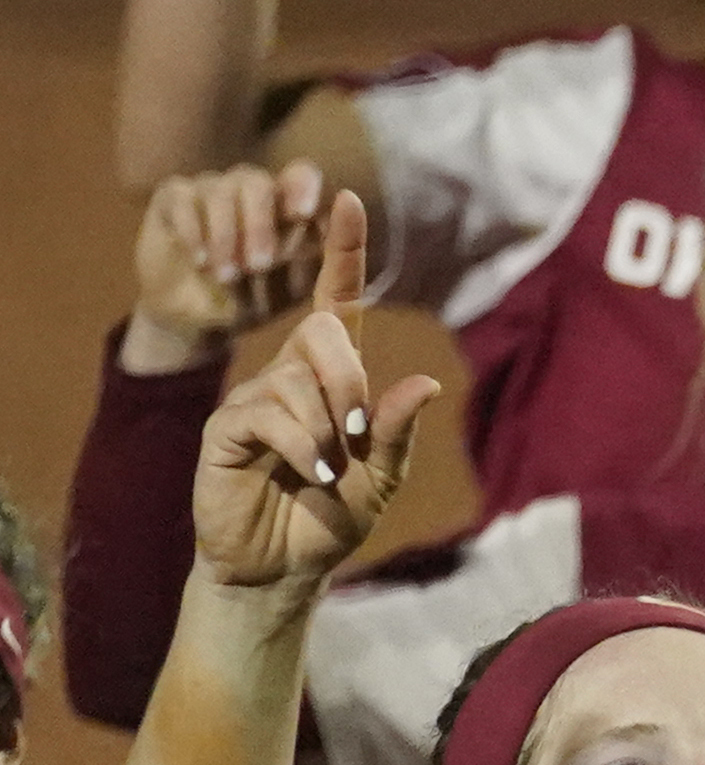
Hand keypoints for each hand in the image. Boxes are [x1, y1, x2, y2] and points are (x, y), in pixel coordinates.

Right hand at [130, 162, 339, 373]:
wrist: (202, 317)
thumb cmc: (258, 296)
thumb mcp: (294, 284)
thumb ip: (317, 255)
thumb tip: (335, 230)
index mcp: (286, 204)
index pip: (300, 175)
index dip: (301, 186)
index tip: (301, 213)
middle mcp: (248, 188)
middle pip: (256, 183)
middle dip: (259, 225)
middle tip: (259, 266)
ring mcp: (209, 188)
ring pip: (219, 192)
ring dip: (225, 237)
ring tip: (228, 277)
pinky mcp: (173, 198)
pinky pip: (182, 200)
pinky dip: (193, 232)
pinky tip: (200, 262)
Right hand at [190, 192, 436, 592]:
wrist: (281, 566)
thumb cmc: (328, 518)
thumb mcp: (379, 479)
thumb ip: (396, 431)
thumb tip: (421, 382)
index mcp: (328, 377)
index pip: (333, 301)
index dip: (340, 252)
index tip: (347, 198)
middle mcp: (288, 374)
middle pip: (323, 335)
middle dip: (350, 385)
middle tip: (354, 441)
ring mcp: (251, 396)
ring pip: (297, 380)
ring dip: (325, 432)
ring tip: (322, 472)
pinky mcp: (223, 424)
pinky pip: (266, 411)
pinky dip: (298, 445)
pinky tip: (305, 474)